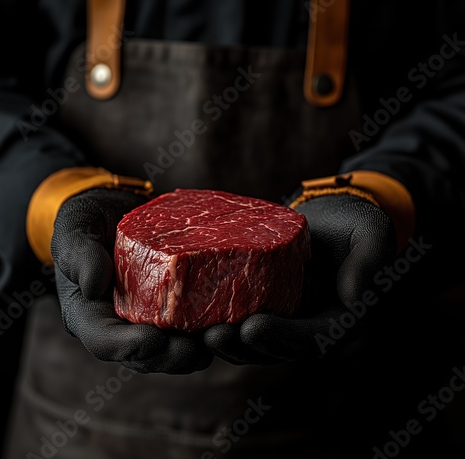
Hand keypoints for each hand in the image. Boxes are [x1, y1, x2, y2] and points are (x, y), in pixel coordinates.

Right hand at [51, 188, 212, 373]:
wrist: (116, 210)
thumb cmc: (90, 220)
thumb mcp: (75, 227)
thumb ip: (78, 252)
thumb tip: (93, 286)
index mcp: (89, 313)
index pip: (104, 341)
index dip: (128, 346)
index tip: (154, 339)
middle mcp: (120, 324)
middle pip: (144, 355)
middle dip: (171, 357)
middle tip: (196, 350)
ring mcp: (147, 318)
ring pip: (171, 349)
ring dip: (196, 351)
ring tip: (220, 339)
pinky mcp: (171, 307)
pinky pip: (189, 327)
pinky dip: (208, 329)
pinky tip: (231, 321)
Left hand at [204, 194, 395, 363]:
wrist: (333, 217)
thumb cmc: (355, 224)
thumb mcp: (371, 235)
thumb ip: (369, 264)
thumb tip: (356, 297)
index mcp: (339, 319)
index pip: (313, 340)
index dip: (284, 339)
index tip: (253, 329)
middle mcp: (310, 325)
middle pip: (277, 349)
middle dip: (244, 347)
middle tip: (214, 336)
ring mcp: (286, 316)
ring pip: (255, 341)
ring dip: (227, 342)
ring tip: (198, 332)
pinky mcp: (266, 302)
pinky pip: (244, 317)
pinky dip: (221, 320)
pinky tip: (195, 314)